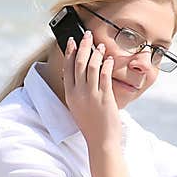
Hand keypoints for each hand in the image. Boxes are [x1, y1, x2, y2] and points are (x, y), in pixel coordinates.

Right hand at [63, 30, 121, 147]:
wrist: (100, 142)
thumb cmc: (91, 126)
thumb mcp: (78, 108)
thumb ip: (77, 93)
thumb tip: (78, 78)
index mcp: (70, 95)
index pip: (68, 68)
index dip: (70, 52)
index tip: (72, 41)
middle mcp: (78, 93)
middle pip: (79, 64)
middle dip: (83, 46)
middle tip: (87, 35)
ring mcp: (91, 95)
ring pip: (91, 67)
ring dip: (96, 53)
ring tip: (100, 46)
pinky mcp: (104, 98)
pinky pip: (104, 76)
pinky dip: (106, 65)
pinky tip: (109, 59)